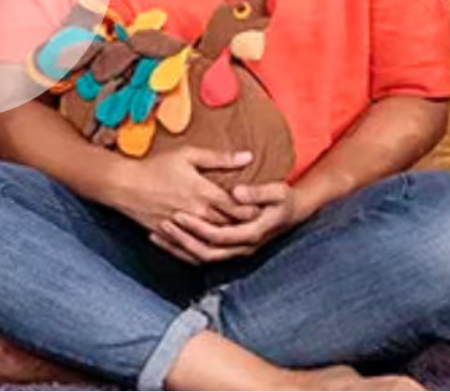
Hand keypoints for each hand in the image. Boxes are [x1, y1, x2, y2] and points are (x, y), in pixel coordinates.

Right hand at [110, 146, 260, 255]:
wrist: (123, 185)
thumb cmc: (155, 167)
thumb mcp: (187, 155)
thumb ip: (219, 157)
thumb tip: (248, 156)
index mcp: (203, 193)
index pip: (238, 207)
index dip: (253, 209)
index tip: (264, 207)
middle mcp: (197, 214)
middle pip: (229, 226)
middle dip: (245, 227)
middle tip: (261, 226)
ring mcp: (184, 228)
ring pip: (214, 241)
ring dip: (228, 241)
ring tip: (240, 238)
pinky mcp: (172, 236)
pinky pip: (193, 251)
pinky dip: (206, 251)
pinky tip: (213, 249)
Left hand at [152, 181, 304, 263]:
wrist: (292, 213)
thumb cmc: (283, 200)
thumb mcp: (278, 191)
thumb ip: (258, 192)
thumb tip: (237, 193)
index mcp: (252, 234)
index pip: (220, 236)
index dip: (198, 227)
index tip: (179, 214)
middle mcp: (243, 248)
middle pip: (207, 251)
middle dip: (183, 239)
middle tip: (163, 223)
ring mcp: (235, 252)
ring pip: (202, 257)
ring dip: (179, 247)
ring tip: (157, 233)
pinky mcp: (228, 250)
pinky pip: (202, 256)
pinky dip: (183, 251)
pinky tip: (165, 241)